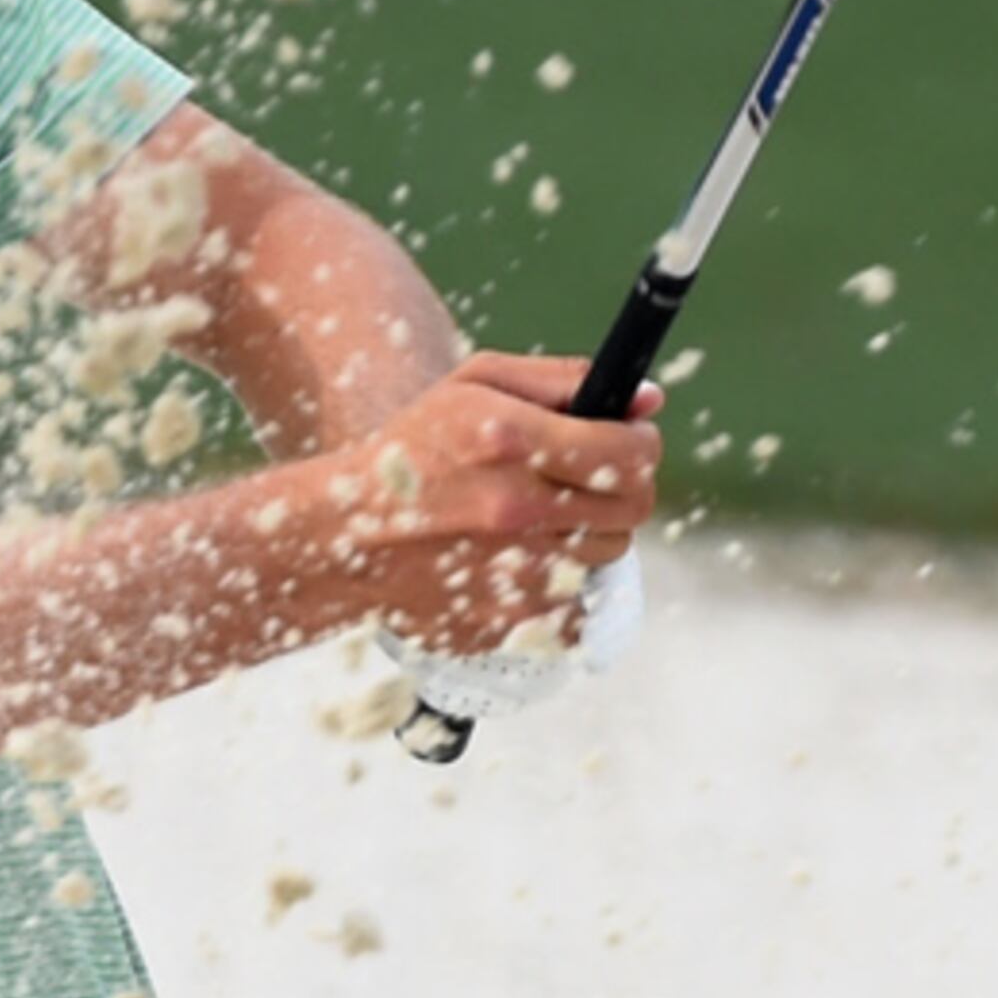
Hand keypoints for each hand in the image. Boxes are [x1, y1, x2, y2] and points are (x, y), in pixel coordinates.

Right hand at [306, 353, 663, 654]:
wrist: (348, 535)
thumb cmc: (415, 448)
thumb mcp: (475, 385)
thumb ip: (564, 380)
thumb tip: (650, 397)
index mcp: (511, 440)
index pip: (630, 452)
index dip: (641, 441)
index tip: (630, 438)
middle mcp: (519, 507)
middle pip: (634, 506)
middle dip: (627, 484)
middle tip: (595, 475)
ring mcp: (516, 571)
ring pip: (609, 552)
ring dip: (591, 529)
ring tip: (543, 514)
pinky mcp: (512, 618)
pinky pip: (575, 598)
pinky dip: (559, 577)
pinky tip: (517, 557)